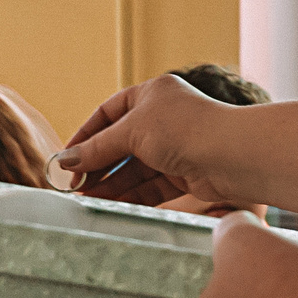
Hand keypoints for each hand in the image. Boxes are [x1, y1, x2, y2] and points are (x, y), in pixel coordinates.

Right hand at [56, 74, 252, 207]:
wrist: (232, 155)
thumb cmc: (185, 129)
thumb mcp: (131, 132)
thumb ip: (97, 148)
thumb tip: (65, 161)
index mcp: (151, 94)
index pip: (107, 113)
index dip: (85, 136)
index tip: (66, 159)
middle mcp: (163, 118)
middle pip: (120, 143)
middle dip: (97, 164)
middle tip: (74, 185)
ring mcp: (175, 146)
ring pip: (135, 167)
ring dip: (111, 183)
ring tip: (87, 198)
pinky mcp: (184, 173)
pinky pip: (151, 184)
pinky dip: (131, 194)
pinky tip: (111, 204)